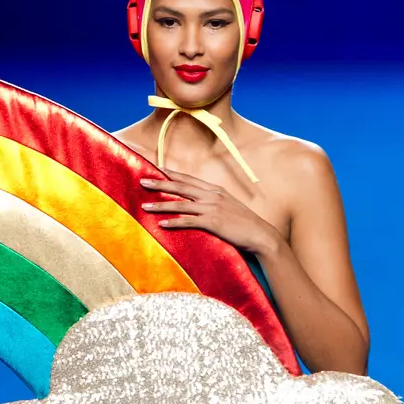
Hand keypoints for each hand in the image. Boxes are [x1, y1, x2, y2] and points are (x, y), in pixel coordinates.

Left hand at [141, 169, 281, 253]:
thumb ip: (212, 201)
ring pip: (180, 204)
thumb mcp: (228, 205)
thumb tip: (197, 201)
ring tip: (144, 206)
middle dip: (160, 183)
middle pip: (181, 187)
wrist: (261, 235)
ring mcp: (212, 209)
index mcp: (214, 190)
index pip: (188, 179)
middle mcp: (212, 196)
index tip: (155, 168)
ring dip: (161, 205)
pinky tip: (161, 224)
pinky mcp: (213, 223)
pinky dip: (174, 222)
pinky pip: (189, 222)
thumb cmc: (243, 223)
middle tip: (142, 181)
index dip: (171, 174)